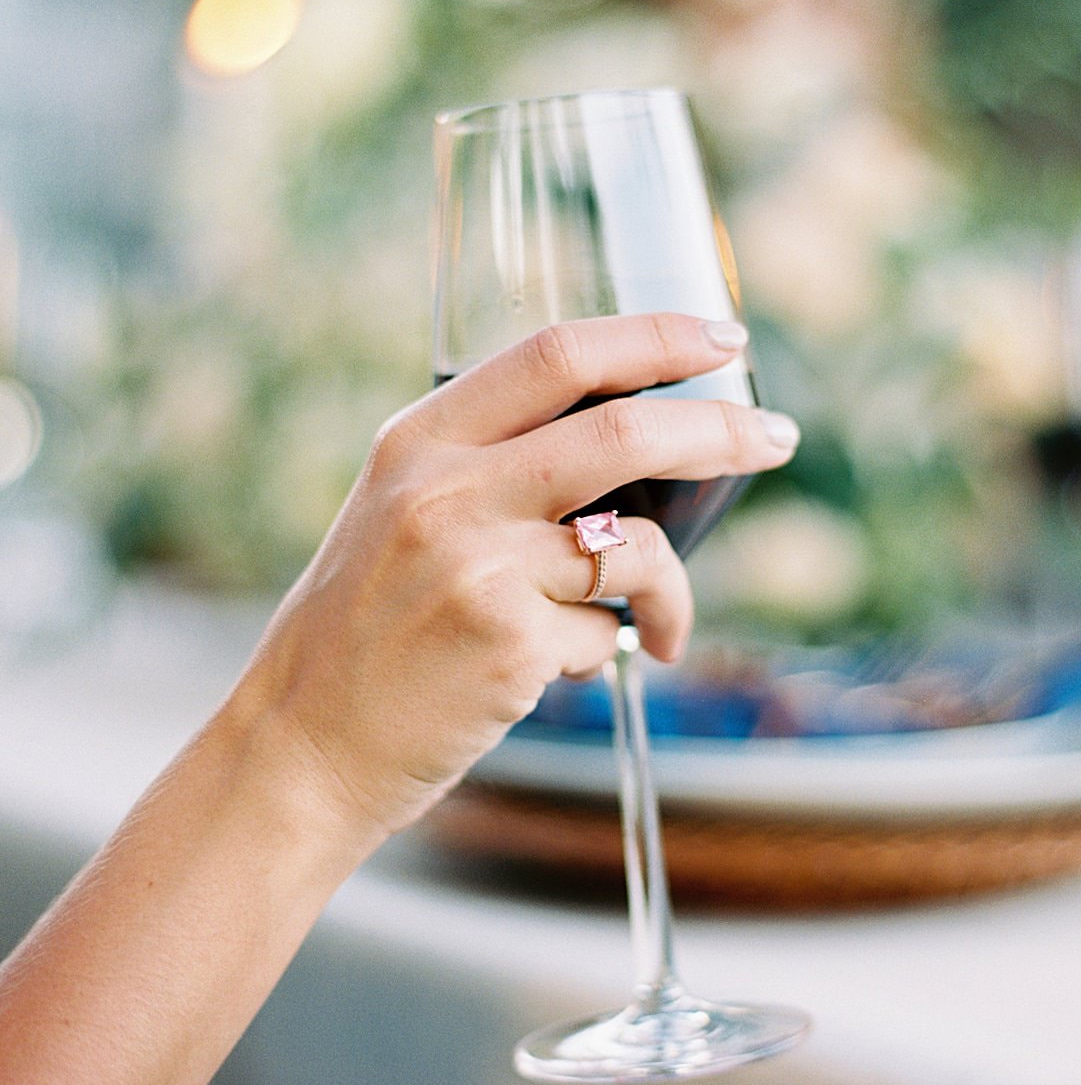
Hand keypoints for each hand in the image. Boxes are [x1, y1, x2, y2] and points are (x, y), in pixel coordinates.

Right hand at [226, 314, 798, 842]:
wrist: (301, 748)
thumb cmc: (363, 632)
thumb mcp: (398, 513)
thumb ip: (490, 467)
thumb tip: (633, 441)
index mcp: (418, 441)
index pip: (556, 354)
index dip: (653, 336)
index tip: (721, 336)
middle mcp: (446, 492)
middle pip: (625, 432)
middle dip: (720, 431)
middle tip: (775, 439)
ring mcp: (479, 567)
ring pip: (637, 545)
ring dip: (673, 590)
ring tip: (663, 626)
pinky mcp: (510, 644)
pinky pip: (605, 629)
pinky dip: (605, 649)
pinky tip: (558, 670)